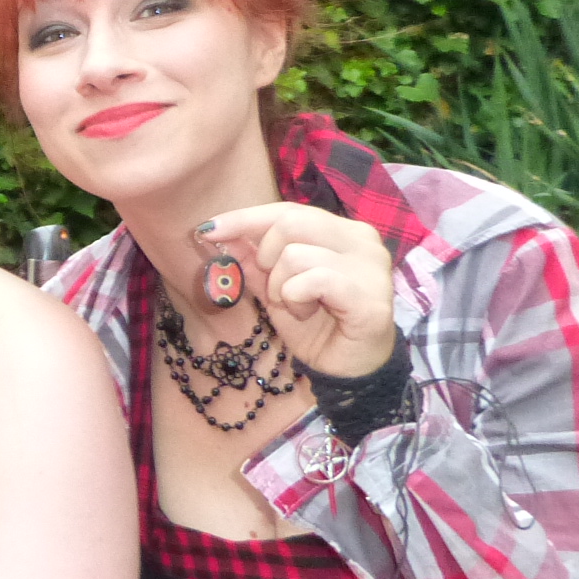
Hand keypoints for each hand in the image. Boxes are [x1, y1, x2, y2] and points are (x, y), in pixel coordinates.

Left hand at [194, 203, 395, 379]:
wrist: (347, 368)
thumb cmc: (316, 324)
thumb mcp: (274, 286)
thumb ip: (250, 258)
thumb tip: (216, 231)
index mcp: (342, 230)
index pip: (287, 210)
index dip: (244, 218)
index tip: (208, 229)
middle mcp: (361, 239)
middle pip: (290, 222)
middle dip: (265, 256)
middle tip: (273, 286)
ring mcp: (370, 265)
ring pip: (296, 254)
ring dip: (281, 286)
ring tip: (297, 305)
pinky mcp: (369, 294)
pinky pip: (313, 279)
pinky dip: (296, 297)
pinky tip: (307, 312)